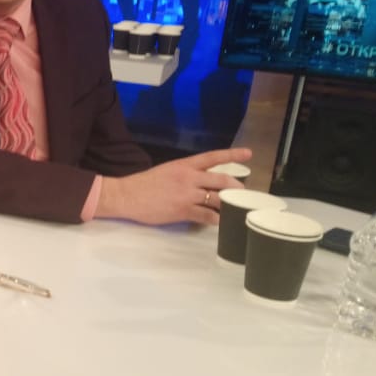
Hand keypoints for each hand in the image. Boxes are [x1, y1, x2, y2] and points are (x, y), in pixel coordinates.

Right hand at [96, 147, 252, 225]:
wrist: (127, 196)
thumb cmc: (145, 183)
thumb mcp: (167, 171)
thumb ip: (186, 174)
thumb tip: (202, 182)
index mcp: (184, 165)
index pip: (213, 157)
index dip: (232, 155)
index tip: (248, 153)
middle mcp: (189, 178)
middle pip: (221, 181)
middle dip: (235, 188)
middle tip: (243, 194)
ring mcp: (186, 195)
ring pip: (217, 199)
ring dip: (228, 205)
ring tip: (236, 210)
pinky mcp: (182, 211)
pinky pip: (206, 216)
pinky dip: (216, 220)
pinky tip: (221, 222)